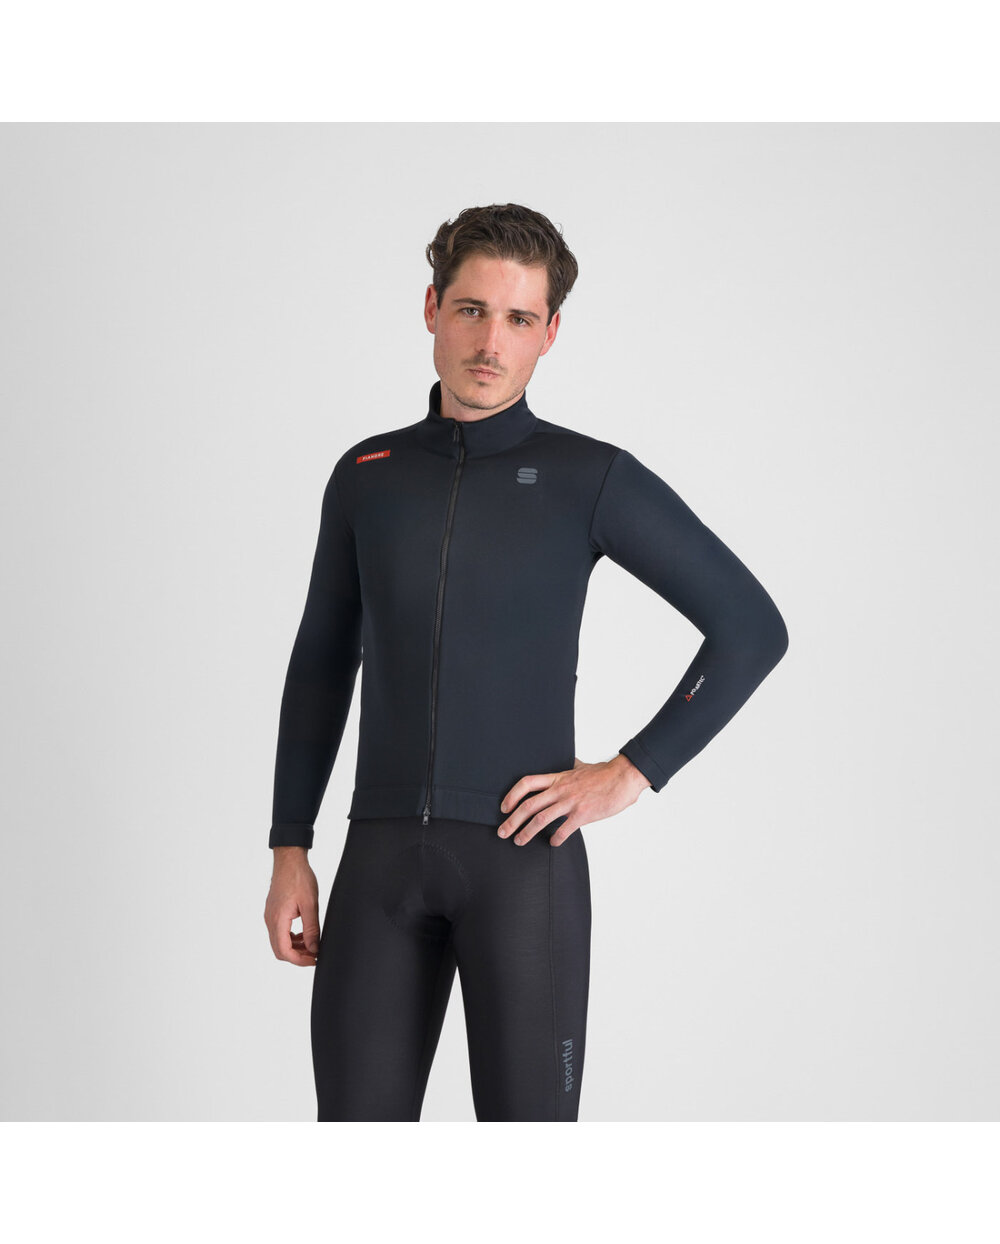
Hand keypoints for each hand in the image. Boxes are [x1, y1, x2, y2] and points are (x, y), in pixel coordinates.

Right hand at [264, 847, 320, 965]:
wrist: (289, 860)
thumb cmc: (299, 878)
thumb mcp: (310, 904)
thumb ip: (311, 929)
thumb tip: (314, 949)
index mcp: (278, 919)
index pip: (284, 951)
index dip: (299, 960)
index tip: (314, 960)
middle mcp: (270, 920)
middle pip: (280, 950)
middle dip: (297, 956)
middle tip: (314, 955)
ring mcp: (270, 916)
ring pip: (279, 942)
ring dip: (295, 947)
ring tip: (312, 944)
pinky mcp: (273, 912)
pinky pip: (279, 932)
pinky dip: (291, 937)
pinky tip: (304, 934)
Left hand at [497, 753, 650, 846]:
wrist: (623, 777)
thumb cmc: (604, 773)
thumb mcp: (581, 767)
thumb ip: (570, 767)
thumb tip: (568, 762)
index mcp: (558, 778)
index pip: (527, 783)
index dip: (512, 795)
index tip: (504, 807)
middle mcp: (560, 790)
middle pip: (528, 805)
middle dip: (512, 820)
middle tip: (502, 832)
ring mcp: (571, 802)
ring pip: (541, 819)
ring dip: (526, 832)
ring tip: (519, 841)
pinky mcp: (583, 814)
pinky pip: (564, 829)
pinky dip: (555, 839)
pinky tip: (552, 843)